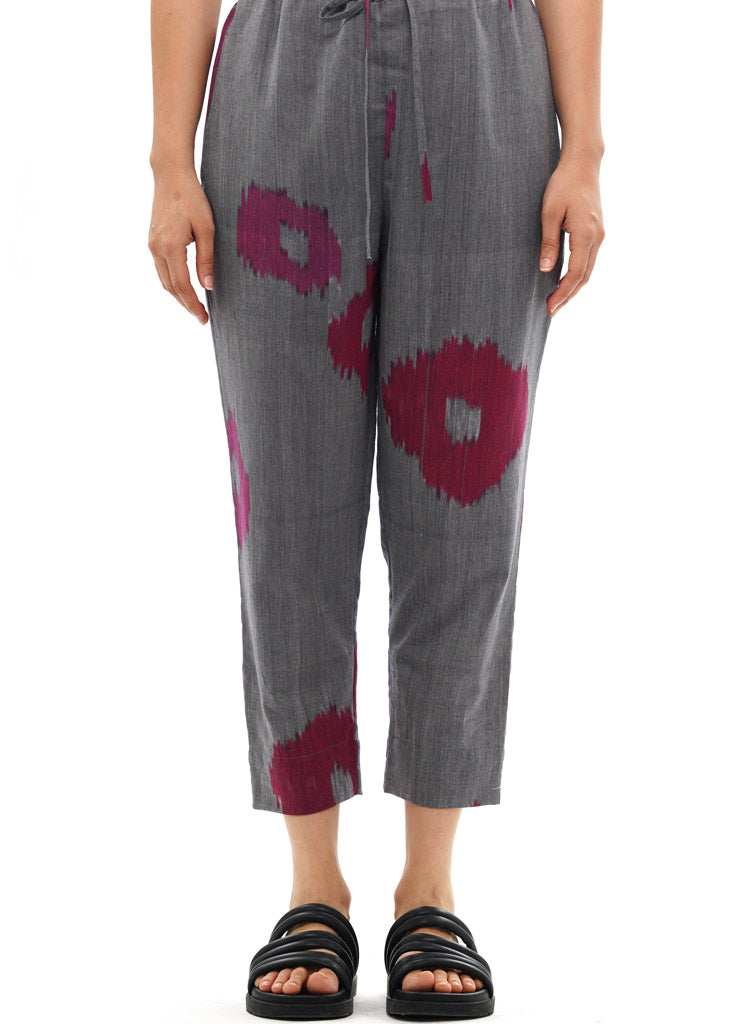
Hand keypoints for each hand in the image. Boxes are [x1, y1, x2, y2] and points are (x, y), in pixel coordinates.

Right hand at [148, 167, 214, 324]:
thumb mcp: (207, 227)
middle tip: (202, 318)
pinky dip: (172, 283)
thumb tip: (208, 286)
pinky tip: (184, 288)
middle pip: (170, 287)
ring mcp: (151, 244)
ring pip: (163, 280)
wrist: (170, 175)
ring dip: (178, 296)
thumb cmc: (192, 198)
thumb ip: (206, 258)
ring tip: (195, 306)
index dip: (193, 305)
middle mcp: (156, 248)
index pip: (181, 285)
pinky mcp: (152, 241)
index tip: (204, 319)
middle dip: (186, 305)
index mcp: (170, 246)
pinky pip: (161, 270)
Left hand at [538, 150, 604, 316]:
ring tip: (557, 301)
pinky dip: (579, 275)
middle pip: (585, 276)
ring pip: (588, 270)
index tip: (550, 307)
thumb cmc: (563, 184)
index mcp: (586, 233)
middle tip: (551, 311)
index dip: (563, 293)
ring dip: (574, 287)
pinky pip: (589, 260)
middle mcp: (597, 237)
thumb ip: (548, 243)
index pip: (576, 273)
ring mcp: (599, 234)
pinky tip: (566, 281)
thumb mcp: (549, 212)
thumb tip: (545, 270)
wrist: (583, 163)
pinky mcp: (597, 231)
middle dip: (568, 296)